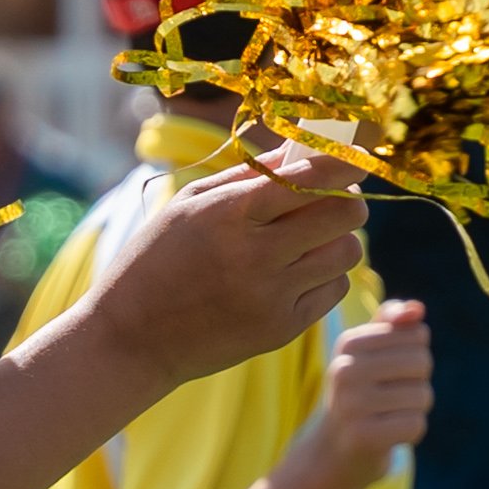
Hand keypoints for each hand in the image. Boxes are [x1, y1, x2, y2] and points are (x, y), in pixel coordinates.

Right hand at [84, 148, 370, 387]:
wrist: (131, 338)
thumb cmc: (157, 259)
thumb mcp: (190, 204)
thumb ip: (250, 174)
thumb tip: (304, 150)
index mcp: (231, 213)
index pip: (313, 175)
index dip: (347, 161)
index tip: (357, 154)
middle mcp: (257, 254)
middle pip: (346, 213)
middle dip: (348, 200)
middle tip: (330, 199)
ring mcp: (272, 296)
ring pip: (348, 253)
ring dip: (338, 239)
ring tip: (308, 240)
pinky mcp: (282, 330)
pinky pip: (335, 290)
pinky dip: (324, 276)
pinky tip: (294, 274)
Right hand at [299, 304, 431, 477]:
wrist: (332, 450)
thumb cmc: (359, 395)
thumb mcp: (369, 354)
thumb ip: (393, 324)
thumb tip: (417, 310)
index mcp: (348, 343)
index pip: (417, 334)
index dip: (415, 355)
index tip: (389, 372)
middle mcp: (345, 370)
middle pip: (422, 362)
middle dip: (418, 382)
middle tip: (391, 398)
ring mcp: (351, 404)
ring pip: (423, 396)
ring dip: (415, 410)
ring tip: (387, 416)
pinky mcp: (363, 436)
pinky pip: (416, 425)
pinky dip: (411, 432)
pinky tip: (388, 435)